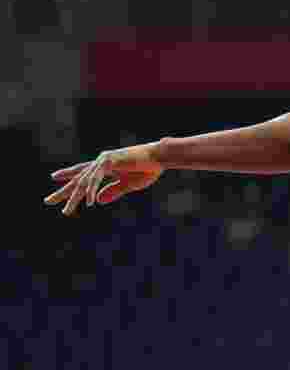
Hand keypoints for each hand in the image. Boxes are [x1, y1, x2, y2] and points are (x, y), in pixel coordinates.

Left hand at [45, 143, 164, 215]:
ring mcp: (104, 161)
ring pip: (84, 182)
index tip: (54, 179)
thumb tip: (97, 201)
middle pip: (78, 178)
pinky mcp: (110, 162)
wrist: (161, 158)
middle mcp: (101, 162)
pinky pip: (96, 180)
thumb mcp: (129, 185)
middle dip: (63, 191)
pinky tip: (89, 202)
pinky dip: (91, 191)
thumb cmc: (149, 169)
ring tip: (66, 211)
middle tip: (48, 201)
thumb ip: (113, 191)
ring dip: (75, 198)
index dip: (68, 176)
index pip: (83, 173)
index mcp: (106, 167)